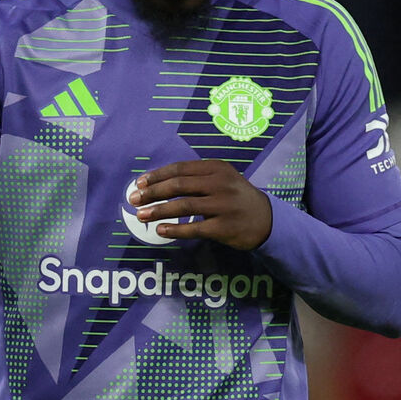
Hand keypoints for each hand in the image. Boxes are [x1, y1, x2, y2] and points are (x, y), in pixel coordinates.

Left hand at [128, 160, 272, 250]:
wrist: (266, 220)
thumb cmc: (236, 198)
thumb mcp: (222, 180)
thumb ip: (197, 179)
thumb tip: (158, 184)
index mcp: (217, 168)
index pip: (180, 169)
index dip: (157, 175)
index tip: (139, 183)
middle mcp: (220, 184)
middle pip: (179, 186)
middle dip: (153, 192)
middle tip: (134, 199)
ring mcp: (223, 206)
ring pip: (184, 206)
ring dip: (159, 210)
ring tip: (141, 216)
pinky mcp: (224, 227)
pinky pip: (194, 228)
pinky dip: (175, 229)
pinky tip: (161, 230)